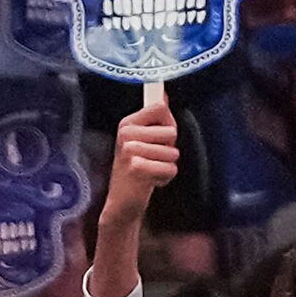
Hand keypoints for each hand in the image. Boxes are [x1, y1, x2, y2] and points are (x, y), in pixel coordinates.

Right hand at [101, 103, 177, 226]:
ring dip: (167, 165)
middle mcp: (126, 134)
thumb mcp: (141, 140)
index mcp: (127, 123)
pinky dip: (165, 178)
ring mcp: (129, 150)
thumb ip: (154, 117)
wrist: (122, 202)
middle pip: (171, 131)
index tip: (156, 137)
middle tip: (152, 159)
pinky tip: (151, 181)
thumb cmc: (135, 170)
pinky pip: (170, 168)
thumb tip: (163, 94)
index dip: (167, 124)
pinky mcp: (136, 168)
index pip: (161, 107)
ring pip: (173, 152)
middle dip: (169, 148)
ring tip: (151, 170)